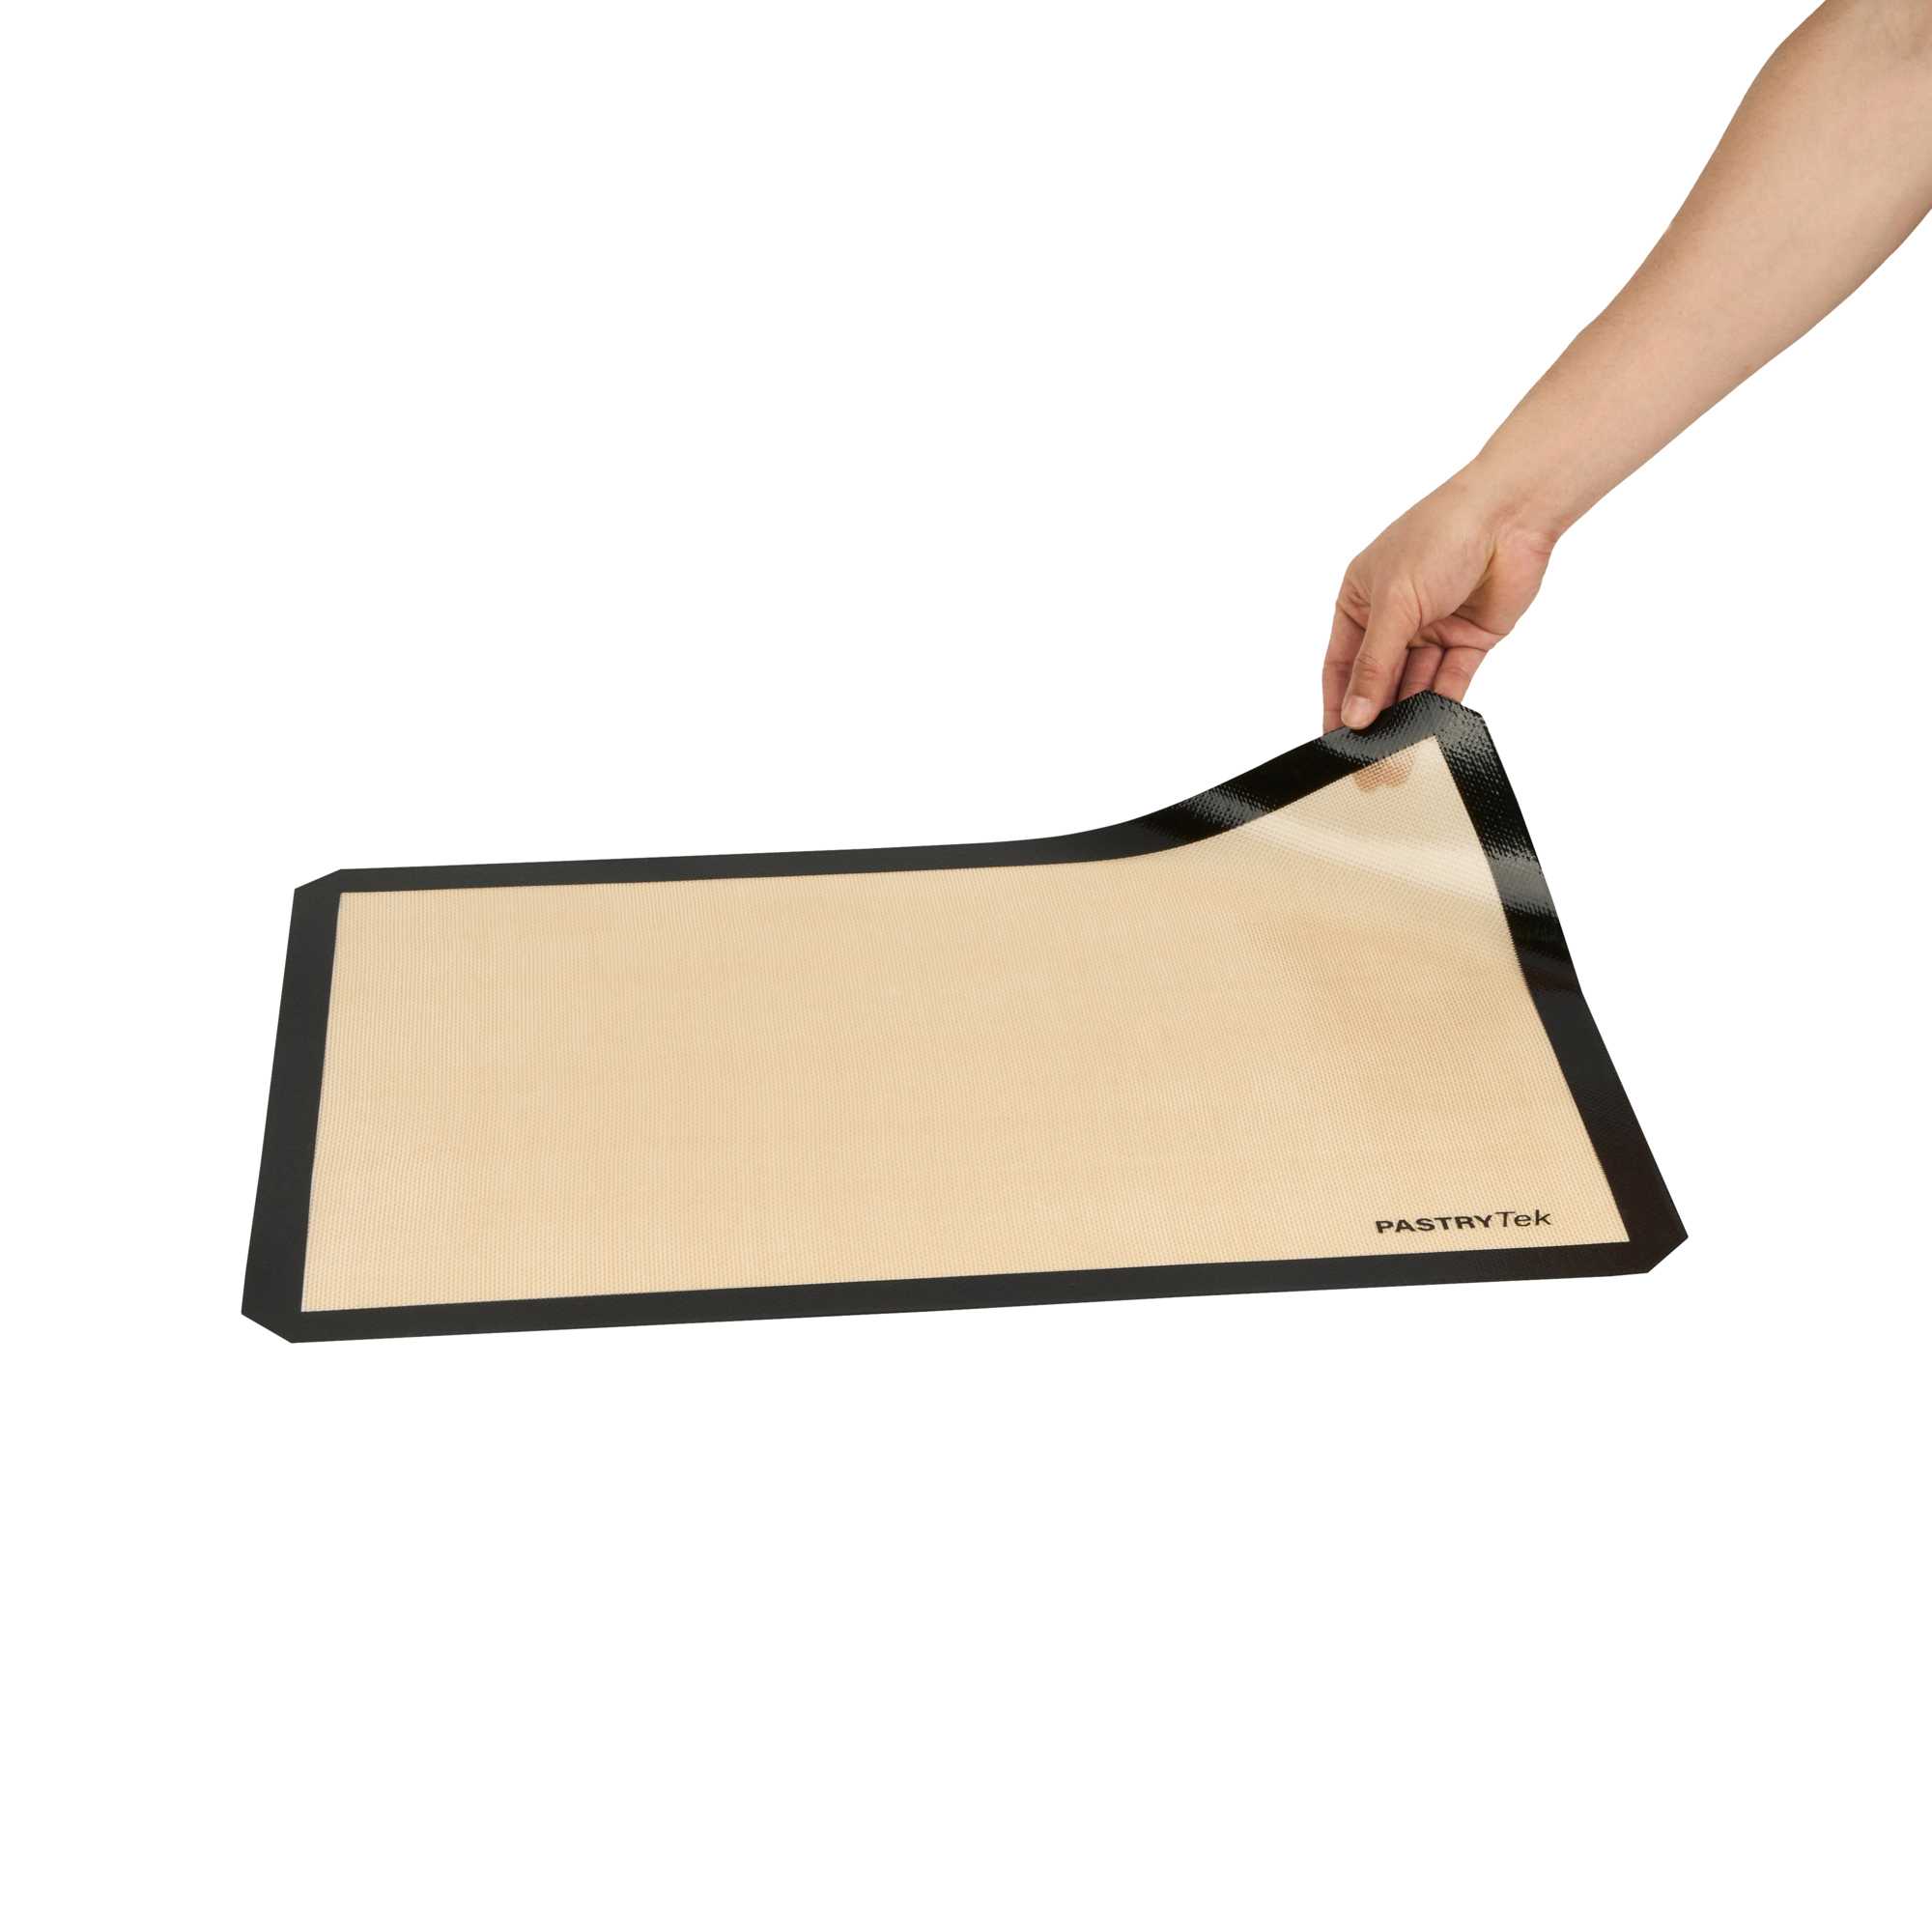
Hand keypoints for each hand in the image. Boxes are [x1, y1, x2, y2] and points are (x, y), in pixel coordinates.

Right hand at [1323, 470, 1559, 731]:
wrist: (1509, 515)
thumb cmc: (1440, 535)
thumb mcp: (1394, 604)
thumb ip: (1374, 665)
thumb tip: (1353, 714)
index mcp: (1360, 599)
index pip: (1342, 663)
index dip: (1338, 702)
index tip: (1335, 739)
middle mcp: (1394, 616)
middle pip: (1378, 679)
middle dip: (1375, 715)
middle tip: (1371, 755)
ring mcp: (1432, 628)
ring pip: (1414, 683)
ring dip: (1409, 713)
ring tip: (1402, 746)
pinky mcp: (1468, 639)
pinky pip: (1450, 680)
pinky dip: (1442, 702)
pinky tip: (1433, 725)